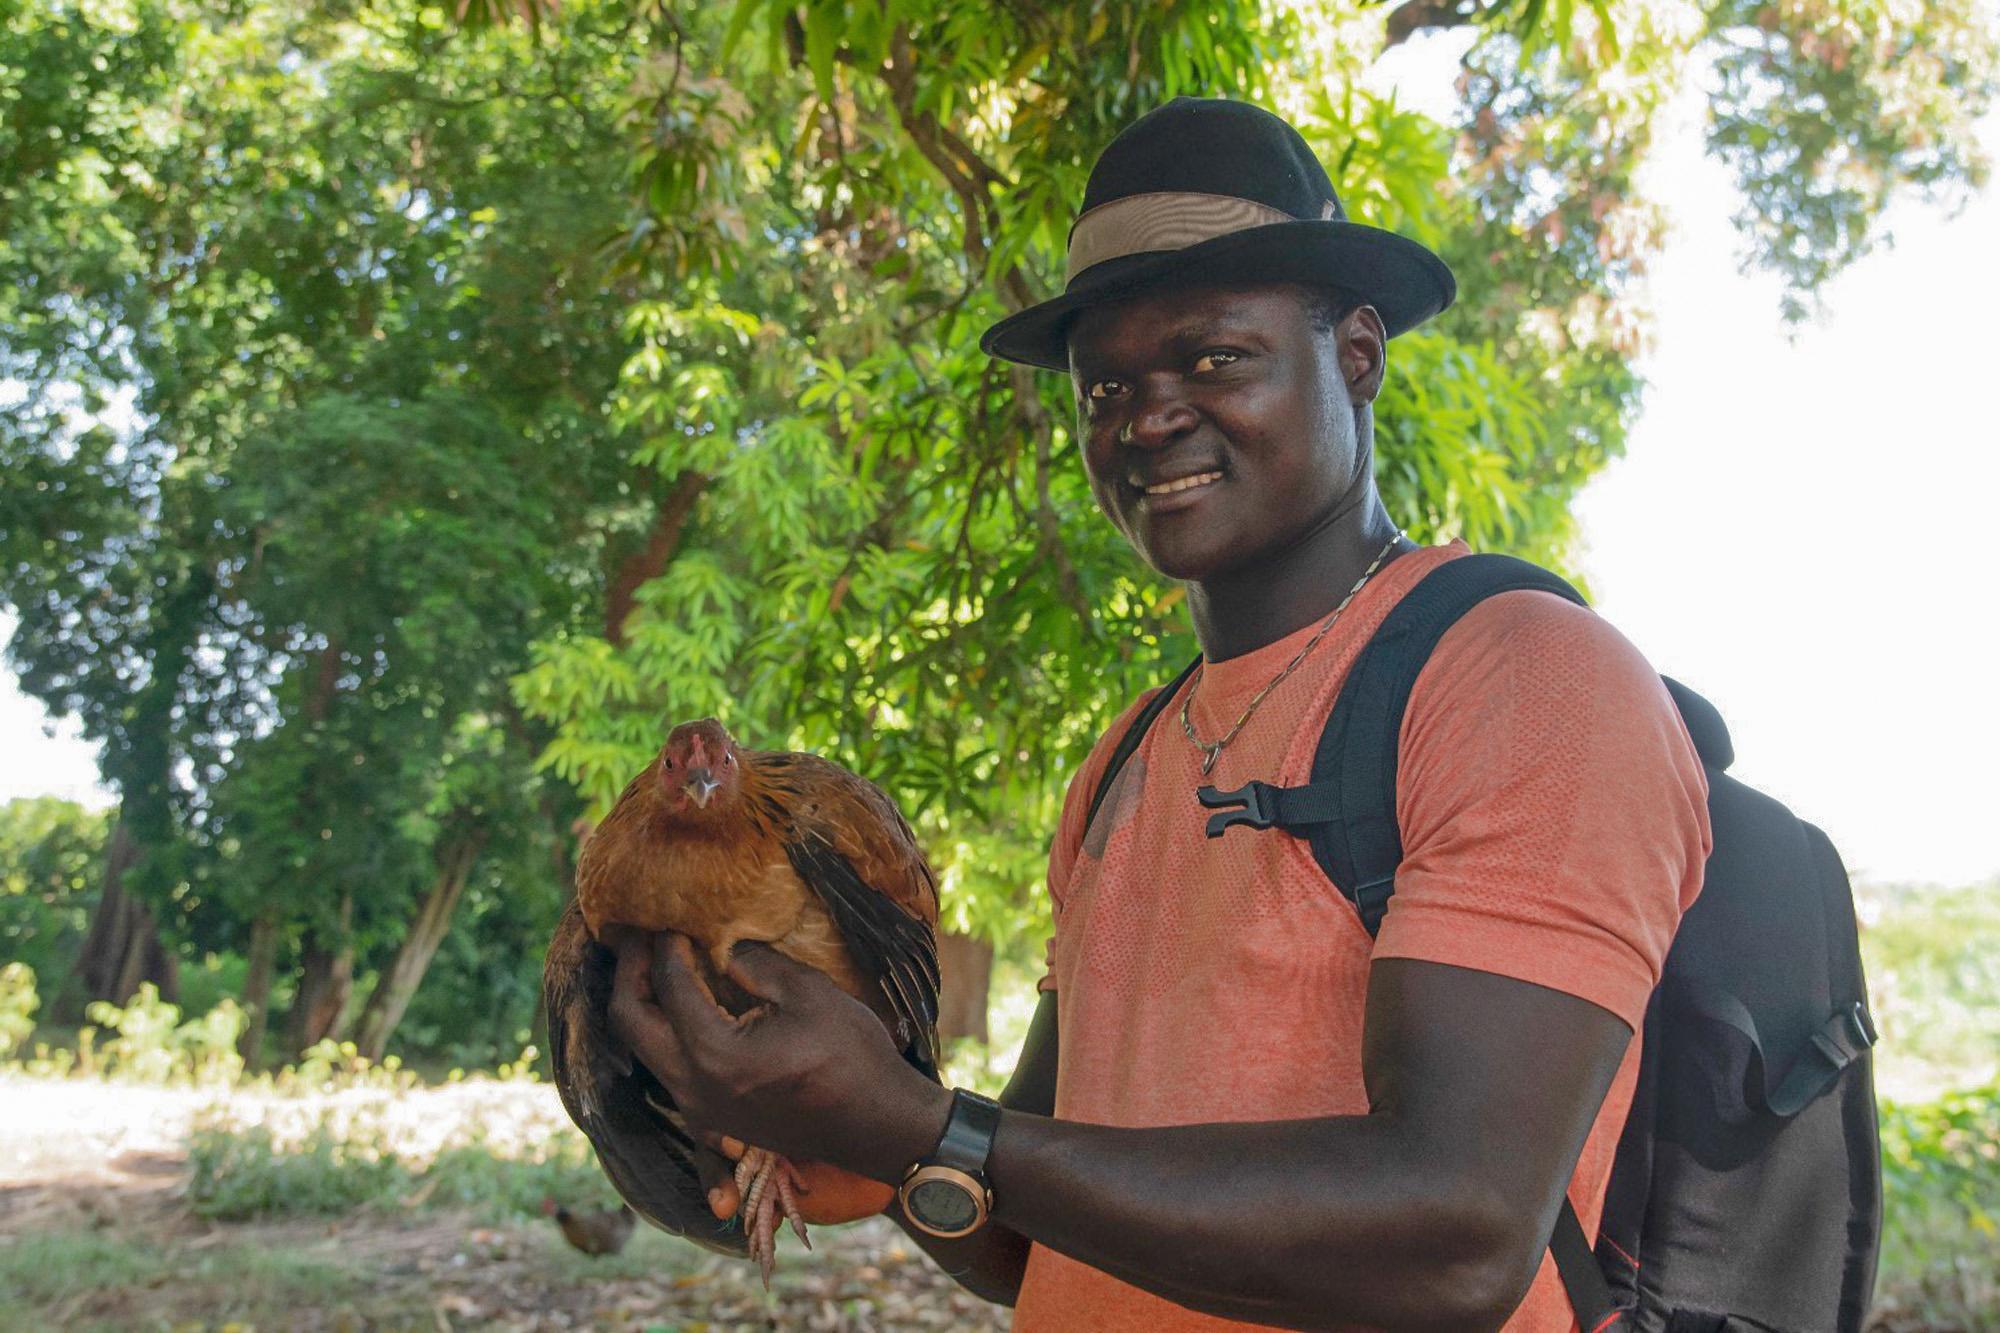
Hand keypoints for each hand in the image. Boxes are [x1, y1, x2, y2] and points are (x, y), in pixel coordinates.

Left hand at [607, 932, 951, 1184]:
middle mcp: (692, 1086)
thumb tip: (726, 949)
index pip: (670, 986)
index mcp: (714, 1054)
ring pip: (643, 1047)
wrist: (877, 1125)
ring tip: (655, 963)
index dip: (666, 946)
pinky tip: (684, 1004)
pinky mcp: (710, 1117)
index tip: (671, 917)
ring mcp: (697, 1108)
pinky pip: (667, 1067)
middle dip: (629, 972)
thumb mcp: (809, 993)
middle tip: (638, 935)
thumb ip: (758, 965)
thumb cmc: (853, 1056)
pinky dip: (664, 1029)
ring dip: (643, 1002)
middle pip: (629, 1021)